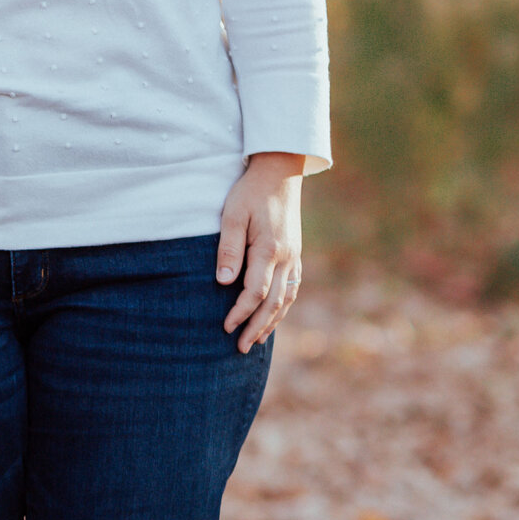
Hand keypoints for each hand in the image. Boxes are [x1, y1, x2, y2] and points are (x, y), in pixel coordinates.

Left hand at [217, 152, 305, 354]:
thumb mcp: (232, 216)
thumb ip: (228, 250)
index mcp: (270, 249)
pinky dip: (283, 306)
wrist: (279, 171)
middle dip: (257, 327)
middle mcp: (287, 257)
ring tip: (256, 340)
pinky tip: (273, 317)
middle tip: (240, 348)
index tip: (225, 328)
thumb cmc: (250, 193)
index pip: (255, 292)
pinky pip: (293, 287)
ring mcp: (294, 256)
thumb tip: (223, 282)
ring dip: (272, 321)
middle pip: (274, 302)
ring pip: (287, 297)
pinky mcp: (295, 253)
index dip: (240, 312)